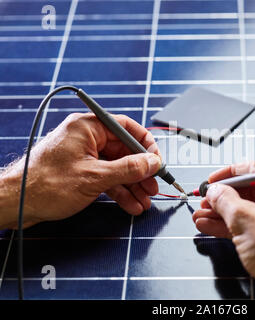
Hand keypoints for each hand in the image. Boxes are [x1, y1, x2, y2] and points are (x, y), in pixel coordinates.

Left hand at [0, 113, 161, 228]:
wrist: (16, 204)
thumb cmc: (46, 185)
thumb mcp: (95, 177)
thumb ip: (128, 168)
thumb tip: (152, 162)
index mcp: (87, 127)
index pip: (126, 127)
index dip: (145, 144)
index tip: (156, 161)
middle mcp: (87, 138)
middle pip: (123, 150)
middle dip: (140, 171)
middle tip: (153, 186)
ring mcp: (84, 155)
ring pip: (116, 167)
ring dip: (132, 185)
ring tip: (144, 201)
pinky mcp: (81, 171)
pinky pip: (106, 177)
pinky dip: (118, 191)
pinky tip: (130, 204)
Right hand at [192, 162, 254, 298]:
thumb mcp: (242, 218)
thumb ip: (223, 200)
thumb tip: (215, 191)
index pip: (249, 169)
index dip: (225, 175)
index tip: (211, 181)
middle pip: (249, 190)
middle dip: (222, 199)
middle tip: (205, 203)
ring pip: (251, 208)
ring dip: (224, 214)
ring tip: (203, 217)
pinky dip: (237, 224)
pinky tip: (215, 227)